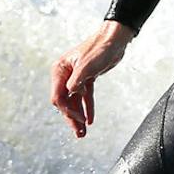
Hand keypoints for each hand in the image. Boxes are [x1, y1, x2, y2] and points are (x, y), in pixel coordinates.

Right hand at [50, 21, 135, 137]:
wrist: (115, 39)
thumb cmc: (100, 48)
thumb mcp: (87, 66)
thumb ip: (76, 81)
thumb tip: (69, 94)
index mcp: (60, 69)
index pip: (58, 96)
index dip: (67, 110)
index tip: (80, 119)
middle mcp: (65, 74)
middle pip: (65, 102)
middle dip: (71, 118)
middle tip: (79, 133)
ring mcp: (75, 78)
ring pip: (74, 101)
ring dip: (78, 116)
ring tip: (82, 132)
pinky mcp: (86, 79)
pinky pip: (84, 97)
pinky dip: (87, 108)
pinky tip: (90, 120)